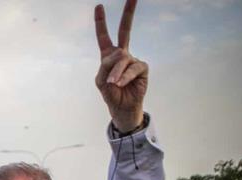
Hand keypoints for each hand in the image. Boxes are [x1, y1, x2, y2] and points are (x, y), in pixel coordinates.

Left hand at [94, 0, 147, 131]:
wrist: (122, 107)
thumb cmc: (110, 93)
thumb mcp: (101, 81)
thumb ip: (106, 66)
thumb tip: (121, 54)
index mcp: (108, 56)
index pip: (104, 36)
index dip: (101, 22)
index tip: (98, 6)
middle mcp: (122, 54)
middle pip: (125, 30)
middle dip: (128, 13)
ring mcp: (133, 59)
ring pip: (122, 59)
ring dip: (116, 72)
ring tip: (113, 83)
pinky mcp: (142, 67)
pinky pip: (132, 68)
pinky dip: (124, 76)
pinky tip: (121, 83)